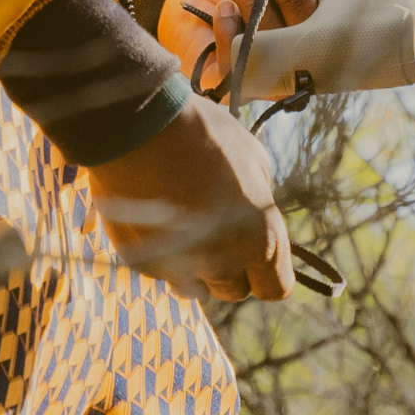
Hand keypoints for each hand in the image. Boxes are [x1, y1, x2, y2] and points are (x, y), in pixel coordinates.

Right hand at [88, 95, 292, 302]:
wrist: (139, 123)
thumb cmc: (202, 133)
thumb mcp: (252, 156)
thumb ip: (261, 199)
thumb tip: (256, 216)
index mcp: (260, 238)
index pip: (275, 288)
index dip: (265, 273)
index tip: (254, 256)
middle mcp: (224, 261)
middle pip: (232, 291)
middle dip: (227, 268)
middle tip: (213, 233)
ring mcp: (181, 265)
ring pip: (194, 288)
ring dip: (192, 268)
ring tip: (182, 229)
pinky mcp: (143, 261)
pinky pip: (160, 271)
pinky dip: (161, 254)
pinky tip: (156, 219)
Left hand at [158, 0, 326, 92]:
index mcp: (317, 25)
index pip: (325, 22)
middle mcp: (298, 56)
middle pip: (301, 37)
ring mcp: (268, 74)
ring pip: (271, 50)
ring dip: (250, 2)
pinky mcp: (236, 86)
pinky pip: (239, 70)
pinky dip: (230, 33)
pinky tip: (223, 9)